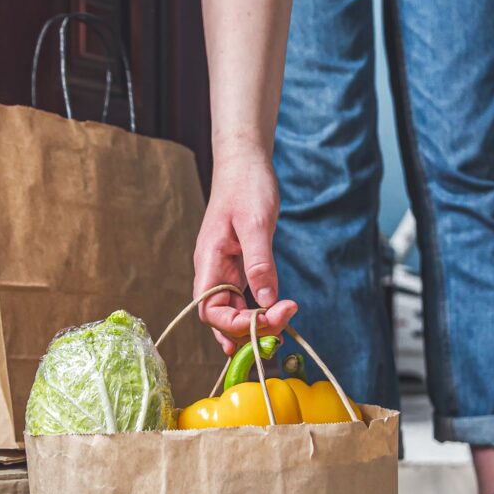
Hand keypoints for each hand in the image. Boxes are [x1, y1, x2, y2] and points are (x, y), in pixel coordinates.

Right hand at [193, 144, 297, 352]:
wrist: (245, 163)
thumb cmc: (246, 186)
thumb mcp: (256, 223)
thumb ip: (260, 263)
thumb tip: (267, 300)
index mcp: (209, 262)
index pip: (210, 311)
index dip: (235, 324)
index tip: (269, 317)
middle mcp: (213, 272)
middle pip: (221, 318)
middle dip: (249, 329)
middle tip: (284, 322)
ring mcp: (224, 271)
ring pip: (233, 312)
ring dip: (255, 323)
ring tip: (284, 321)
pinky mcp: (238, 267)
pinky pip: (243, 299)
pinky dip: (258, 311)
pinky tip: (274, 316)